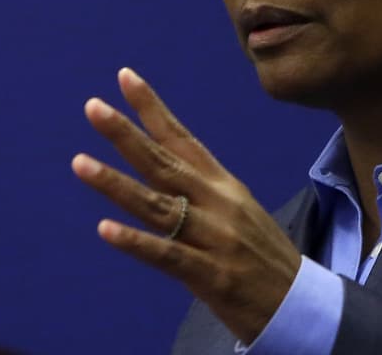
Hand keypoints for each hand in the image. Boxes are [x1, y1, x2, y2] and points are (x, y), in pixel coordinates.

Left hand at [72, 68, 300, 343]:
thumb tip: (162, 165)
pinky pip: (167, 255)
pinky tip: (105, 229)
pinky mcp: (211, 275)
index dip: (152, 108)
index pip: (181, 138)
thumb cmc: (263, 257)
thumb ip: (200, 188)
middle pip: (163, 163)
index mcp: (222, 184)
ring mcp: (214, 238)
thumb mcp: (237, 211)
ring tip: (80, 163)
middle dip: (126, 133)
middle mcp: (217, 203)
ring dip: (116, 183)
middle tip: (92, 107)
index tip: (123, 76)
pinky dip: (136, 241)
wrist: (302, 305)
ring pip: (157, 205)